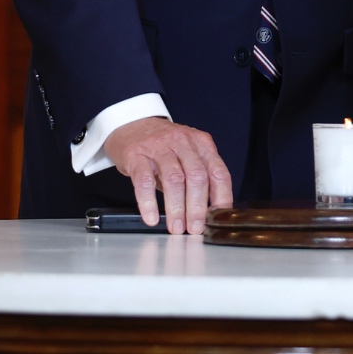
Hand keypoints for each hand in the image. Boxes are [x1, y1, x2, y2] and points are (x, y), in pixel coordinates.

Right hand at [105, 117, 232, 235]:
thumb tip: (209, 211)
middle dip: (197, 208)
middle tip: (195, 228)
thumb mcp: (187, 154)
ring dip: (176, 208)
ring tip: (176, 227)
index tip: (217, 218)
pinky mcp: (136, 155)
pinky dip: (149, 202)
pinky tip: (151, 217)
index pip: (218, 172)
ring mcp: (159, 147)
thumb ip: (199, 176)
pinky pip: (144, 181)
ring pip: (174, 179)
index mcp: (201, 143)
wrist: (130, 125)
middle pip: (197, 177)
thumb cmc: (162, 145)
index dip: (221, 198)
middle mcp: (182, 142)